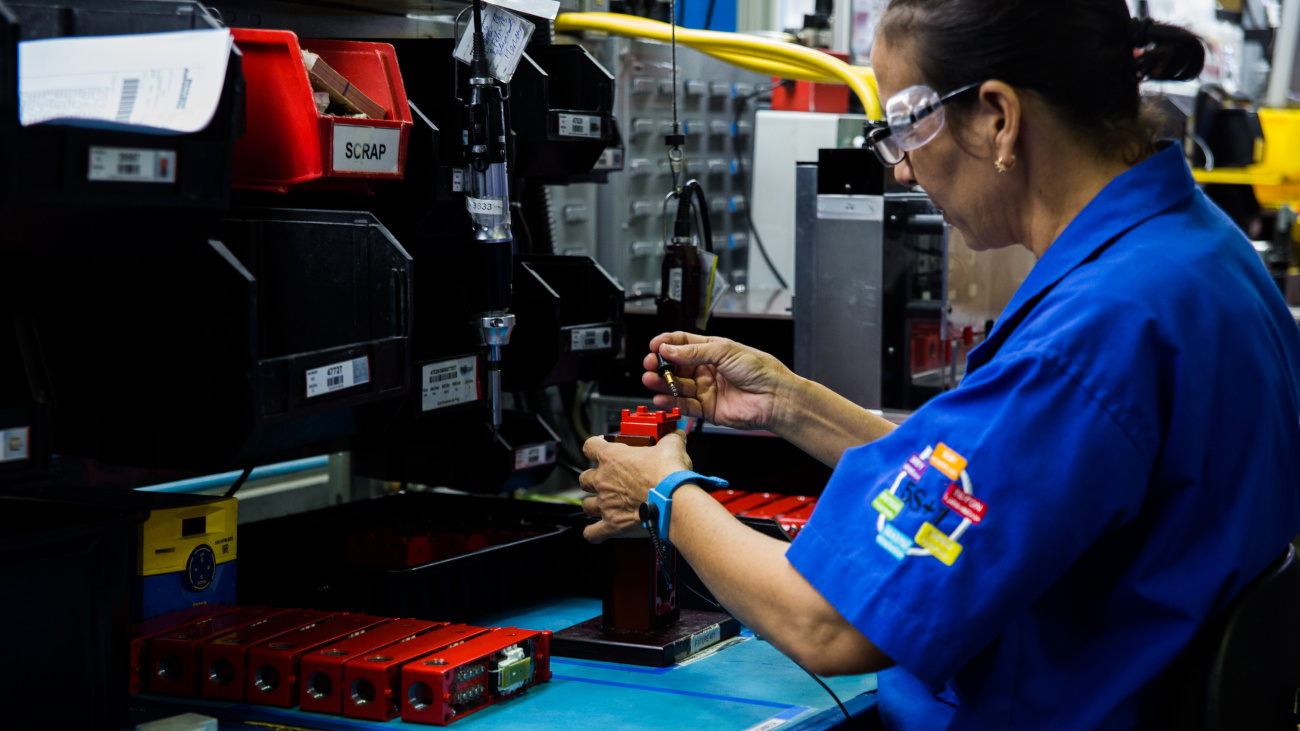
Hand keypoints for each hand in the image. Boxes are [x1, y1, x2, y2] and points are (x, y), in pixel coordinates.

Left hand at [579, 433, 691, 542]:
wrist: (675, 501)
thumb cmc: (669, 475)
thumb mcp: (671, 447)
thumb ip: (670, 438)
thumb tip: (676, 435)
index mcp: (612, 458)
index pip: (590, 446)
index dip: (595, 445)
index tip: (603, 446)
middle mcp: (603, 481)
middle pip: (584, 478)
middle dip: (594, 478)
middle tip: (609, 478)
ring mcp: (606, 504)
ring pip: (586, 504)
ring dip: (593, 503)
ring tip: (605, 503)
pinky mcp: (612, 525)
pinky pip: (592, 533)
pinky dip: (593, 533)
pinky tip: (598, 530)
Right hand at [642, 332, 797, 432]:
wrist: (774, 397)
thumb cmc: (760, 370)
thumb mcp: (724, 351)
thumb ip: (694, 352)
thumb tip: (669, 350)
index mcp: (712, 350)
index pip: (683, 343)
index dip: (667, 344)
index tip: (654, 346)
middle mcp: (707, 370)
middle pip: (676, 366)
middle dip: (661, 365)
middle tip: (650, 365)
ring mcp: (706, 389)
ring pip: (677, 386)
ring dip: (662, 383)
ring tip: (651, 381)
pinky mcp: (707, 409)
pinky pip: (684, 405)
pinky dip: (671, 402)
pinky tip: (661, 398)